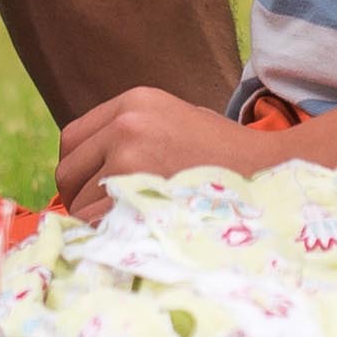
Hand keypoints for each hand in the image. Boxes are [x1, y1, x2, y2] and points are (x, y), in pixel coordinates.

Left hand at [51, 84, 280, 211]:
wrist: (270, 169)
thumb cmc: (226, 155)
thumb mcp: (178, 120)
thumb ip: (133, 133)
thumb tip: (93, 168)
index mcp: (133, 101)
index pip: (72, 138)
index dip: (78, 168)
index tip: (92, 187)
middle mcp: (125, 124)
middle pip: (67, 171)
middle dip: (80, 196)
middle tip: (106, 213)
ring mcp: (128, 157)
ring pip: (78, 202)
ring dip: (94, 220)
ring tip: (129, 224)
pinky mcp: (136, 190)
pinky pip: (95, 222)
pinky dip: (106, 234)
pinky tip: (133, 234)